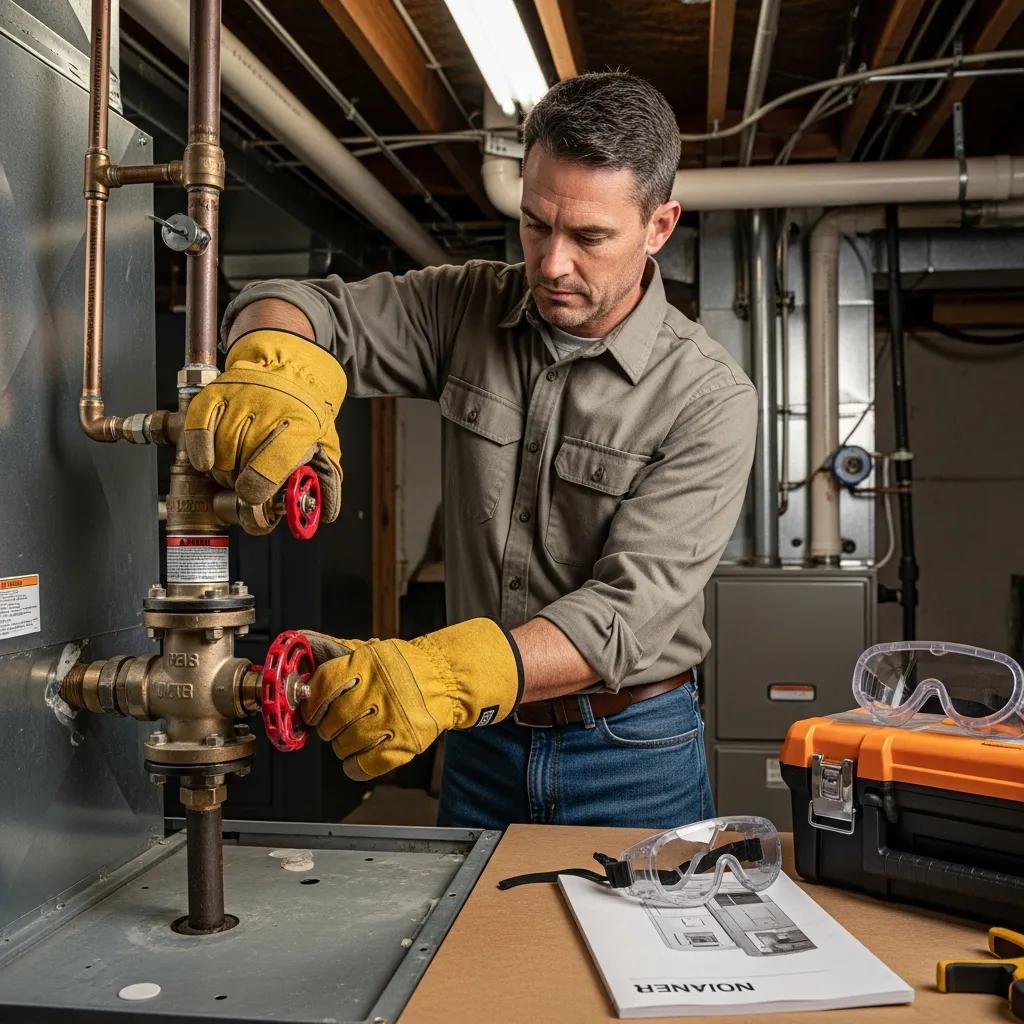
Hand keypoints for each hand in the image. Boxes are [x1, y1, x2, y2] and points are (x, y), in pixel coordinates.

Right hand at [184, 330, 346, 520]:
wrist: (291, 367)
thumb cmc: (305, 412)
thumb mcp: (325, 444)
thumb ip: (324, 478)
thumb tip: (325, 512)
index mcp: (301, 423)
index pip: (271, 463)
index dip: (257, 488)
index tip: (251, 497)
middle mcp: (269, 406)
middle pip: (241, 459)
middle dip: (238, 481)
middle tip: (243, 484)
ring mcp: (240, 397)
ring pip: (220, 447)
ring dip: (221, 469)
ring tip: (231, 471)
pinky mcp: (217, 391)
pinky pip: (199, 425)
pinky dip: (200, 449)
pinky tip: (207, 462)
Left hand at [301, 619, 522, 779]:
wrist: (447, 680)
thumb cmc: (407, 667)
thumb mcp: (375, 652)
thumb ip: (343, 661)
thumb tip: (307, 663)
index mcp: (367, 664)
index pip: (323, 686)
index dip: (311, 703)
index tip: (310, 710)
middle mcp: (378, 691)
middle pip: (331, 721)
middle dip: (326, 727)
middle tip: (333, 724)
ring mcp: (392, 719)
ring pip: (344, 746)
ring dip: (341, 746)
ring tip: (350, 737)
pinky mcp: (404, 743)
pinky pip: (365, 765)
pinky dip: (354, 766)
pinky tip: (356, 758)